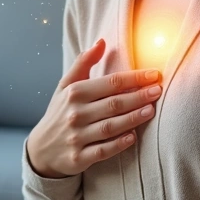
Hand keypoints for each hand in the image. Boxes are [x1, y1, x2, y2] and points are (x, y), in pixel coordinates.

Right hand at [26, 37, 163, 178]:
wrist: (41, 149)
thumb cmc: (60, 112)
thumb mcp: (66, 85)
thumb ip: (83, 63)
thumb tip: (101, 41)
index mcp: (75, 93)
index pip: (110, 82)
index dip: (134, 78)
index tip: (154, 74)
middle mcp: (75, 113)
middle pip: (114, 103)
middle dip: (138, 96)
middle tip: (158, 90)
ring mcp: (77, 136)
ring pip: (111, 126)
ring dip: (133, 118)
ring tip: (151, 110)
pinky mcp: (78, 158)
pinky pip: (103, 150)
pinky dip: (119, 144)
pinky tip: (133, 137)